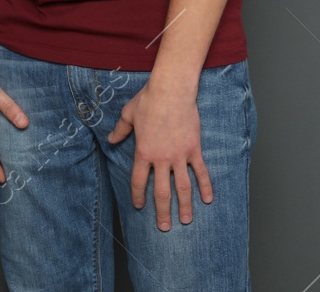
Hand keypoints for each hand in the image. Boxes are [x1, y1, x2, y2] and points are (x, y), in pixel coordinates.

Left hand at [107, 79, 213, 229]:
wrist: (171, 91)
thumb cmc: (148, 101)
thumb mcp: (128, 115)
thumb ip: (120, 130)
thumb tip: (111, 139)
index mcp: (143, 152)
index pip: (139, 181)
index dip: (138, 196)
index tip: (139, 206)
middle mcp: (161, 158)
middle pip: (162, 192)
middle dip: (162, 211)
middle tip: (164, 228)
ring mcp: (179, 156)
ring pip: (183, 187)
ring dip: (185, 206)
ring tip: (186, 221)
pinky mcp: (194, 150)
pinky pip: (201, 172)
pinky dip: (205, 187)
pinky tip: (207, 200)